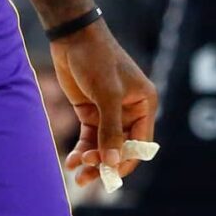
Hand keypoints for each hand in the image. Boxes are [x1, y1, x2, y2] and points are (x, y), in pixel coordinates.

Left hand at [52, 20, 157, 190]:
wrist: (72, 37)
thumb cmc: (96, 59)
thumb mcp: (107, 94)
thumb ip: (111, 129)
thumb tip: (113, 162)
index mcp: (144, 105)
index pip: (140, 143)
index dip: (126, 162)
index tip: (109, 175)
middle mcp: (130, 111)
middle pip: (121, 148)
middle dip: (105, 164)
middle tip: (86, 178)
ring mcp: (110, 113)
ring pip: (104, 146)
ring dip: (92, 161)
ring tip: (76, 175)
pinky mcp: (91, 111)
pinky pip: (90, 138)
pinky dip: (81, 150)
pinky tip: (70, 161)